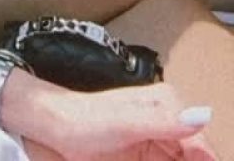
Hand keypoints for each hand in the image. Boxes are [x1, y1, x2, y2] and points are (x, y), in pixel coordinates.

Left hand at [41, 84, 214, 160]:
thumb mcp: (126, 123)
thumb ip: (165, 122)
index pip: (200, 145)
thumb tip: (203, 116)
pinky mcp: (146, 155)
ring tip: (140, 160)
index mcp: (167, 104)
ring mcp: (157, 139)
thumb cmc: (85, 119)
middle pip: (192, 157)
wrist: (55, 127)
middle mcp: (167, 120)